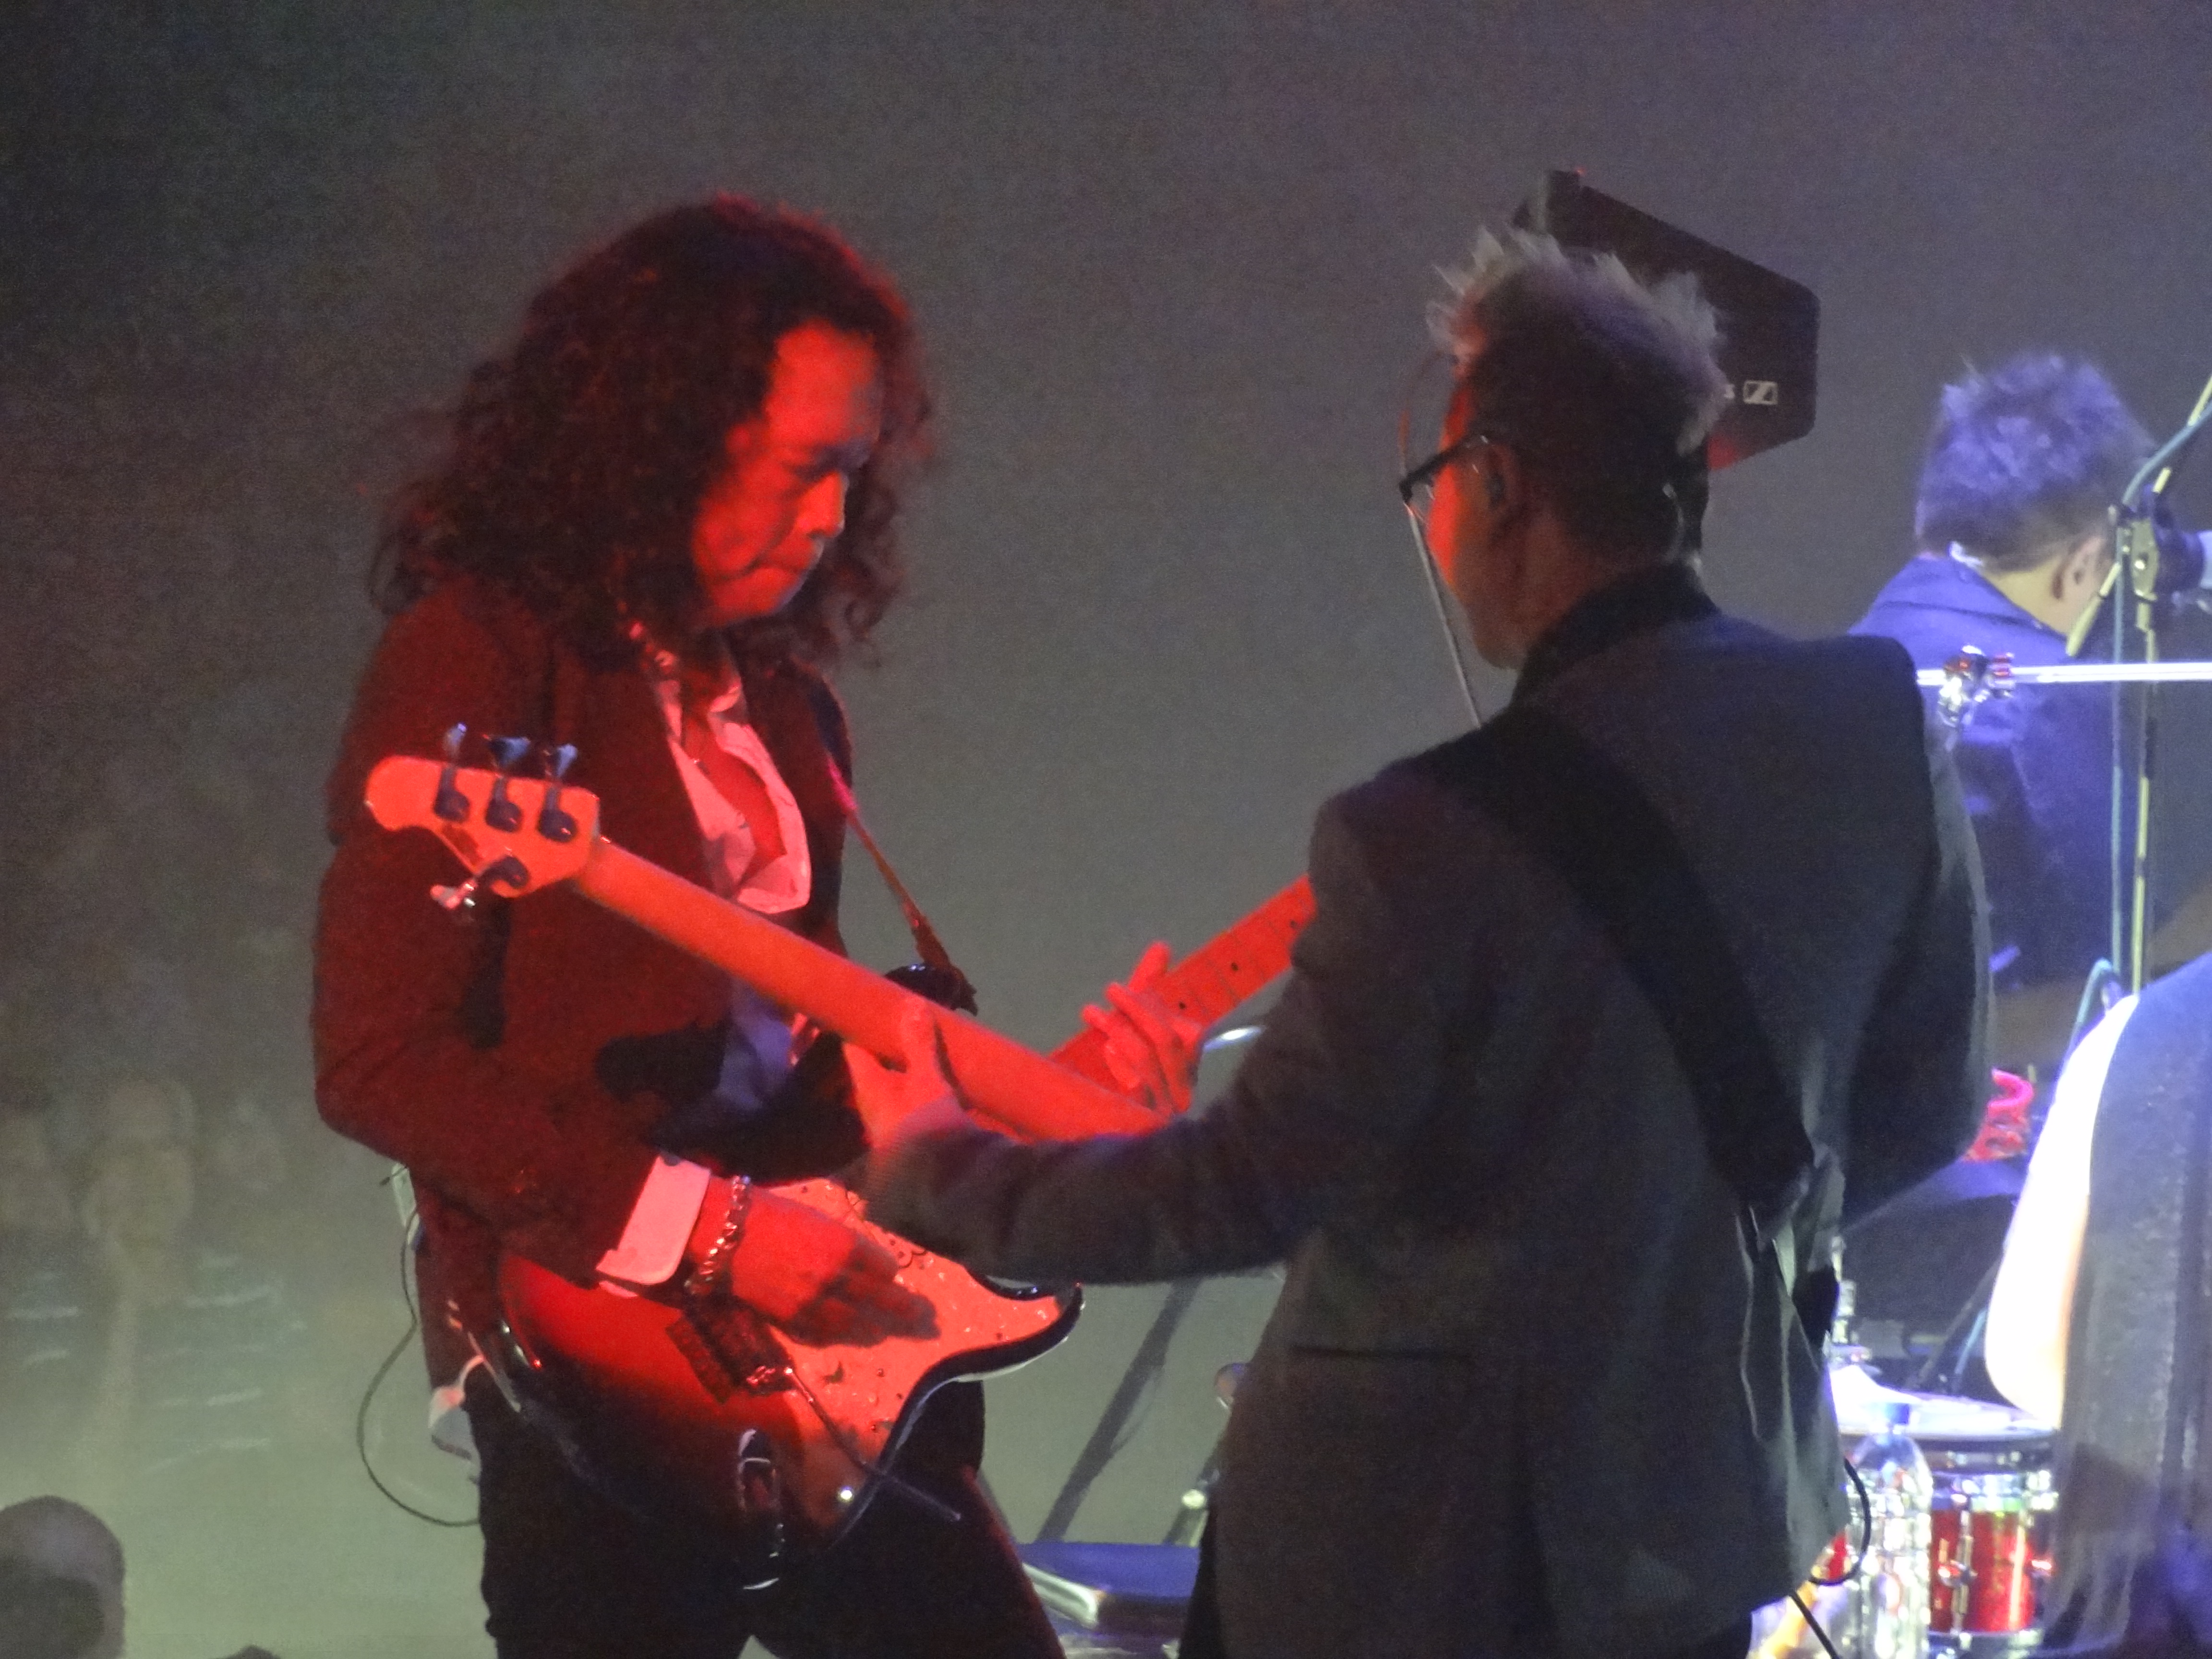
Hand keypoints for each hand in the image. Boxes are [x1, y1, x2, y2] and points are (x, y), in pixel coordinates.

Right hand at [688, 1179, 936, 1344]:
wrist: (725, 1234)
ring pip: (853, 1323)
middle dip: (903, 1309)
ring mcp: (814, 1303)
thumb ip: (841, 1242)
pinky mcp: (791, 1320)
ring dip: (870, 1328)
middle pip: (881, 1300)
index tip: (892, 1275)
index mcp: (846, 1245)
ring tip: (881, 1332)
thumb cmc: (770, 1213)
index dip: (890, 1271)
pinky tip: (841, 1335)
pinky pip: (821, 1335)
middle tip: (921, 1318)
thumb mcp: (816, 1218)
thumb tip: (858, 1257)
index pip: (884, 1266)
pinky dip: (834, 1336)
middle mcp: (837, 1278)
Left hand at [845, 1002, 969, 1157]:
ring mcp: (893, 1116)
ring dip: (906, 1060)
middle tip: (904, 1013)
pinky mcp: (914, 1127)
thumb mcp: (925, 1080)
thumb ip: (919, 1044)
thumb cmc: (925, 1124)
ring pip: (895, 1079)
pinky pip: (912, 1093)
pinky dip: (921, 1077)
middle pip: (875, 1063)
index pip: (853, 1047)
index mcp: (867, 1085)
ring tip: (924, 1034)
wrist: (942, 1180)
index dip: (858, 1024)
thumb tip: (911, 1003)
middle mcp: (873, 1101)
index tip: (868, 1004)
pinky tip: (939, 1067)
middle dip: (888, 1041)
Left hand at [1084, 941, 1204, 1117]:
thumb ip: (1149, 989)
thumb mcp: (1135, 1028)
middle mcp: (1182, 1095)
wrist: (1100, 1138)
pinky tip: (1104, 1048)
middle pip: (1167, 1041)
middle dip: (1139, 1008)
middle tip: (1112, 989)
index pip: (1188, 1033)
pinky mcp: (1138, 1123)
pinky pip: (1130, 1084)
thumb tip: (1162, 945)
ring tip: (1092, 1011)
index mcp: (1188, 1074)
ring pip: (1146, 1058)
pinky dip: (1118, 1060)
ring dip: (1118, 1028)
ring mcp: (1162, 1113)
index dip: (1154, 1005)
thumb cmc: (1124, 1073)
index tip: (1121, 990)